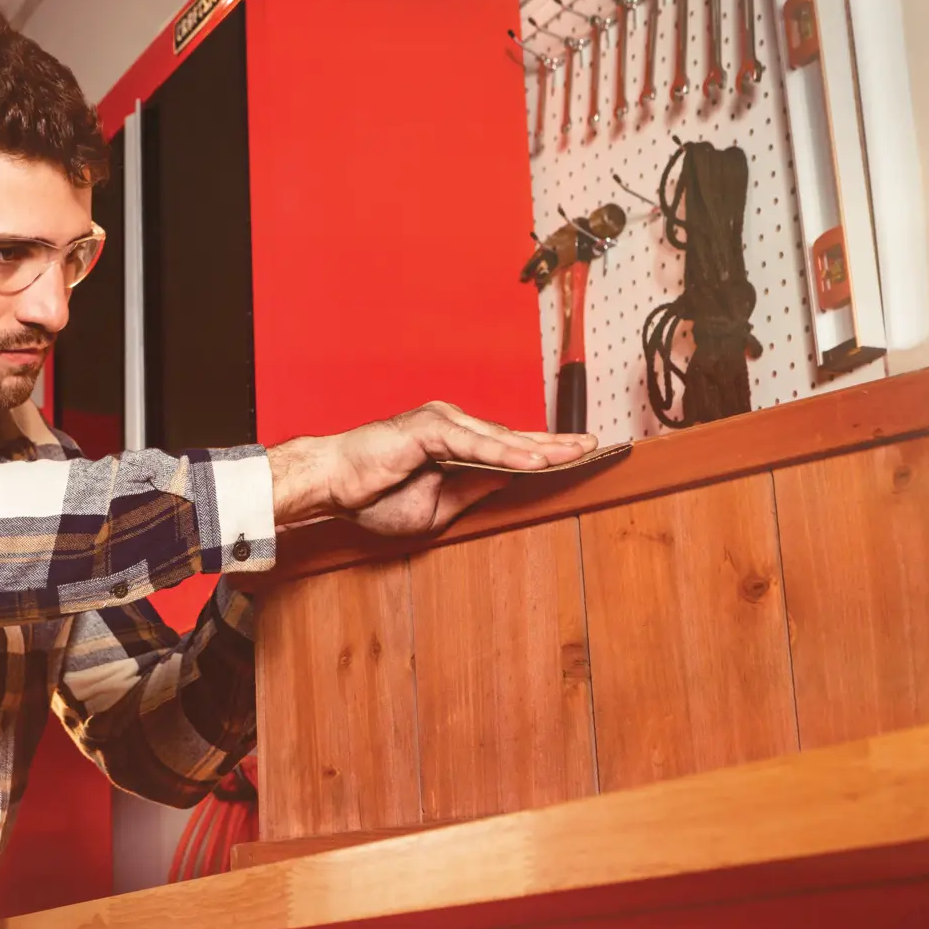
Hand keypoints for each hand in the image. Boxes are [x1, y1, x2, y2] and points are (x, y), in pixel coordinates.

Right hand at [268, 402, 595, 535]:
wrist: (331, 486)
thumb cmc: (372, 496)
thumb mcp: (436, 507)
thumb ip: (473, 490)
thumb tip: (510, 480)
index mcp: (454, 443)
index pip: (509, 449)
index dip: (545, 454)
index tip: (582, 457)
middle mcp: (452, 424)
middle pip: (514, 438)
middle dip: (556, 445)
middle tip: (596, 447)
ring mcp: (442, 421)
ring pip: (501, 438)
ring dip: (540, 448)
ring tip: (577, 454)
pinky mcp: (429, 427)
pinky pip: (475, 444)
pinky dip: (506, 452)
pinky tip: (534, 460)